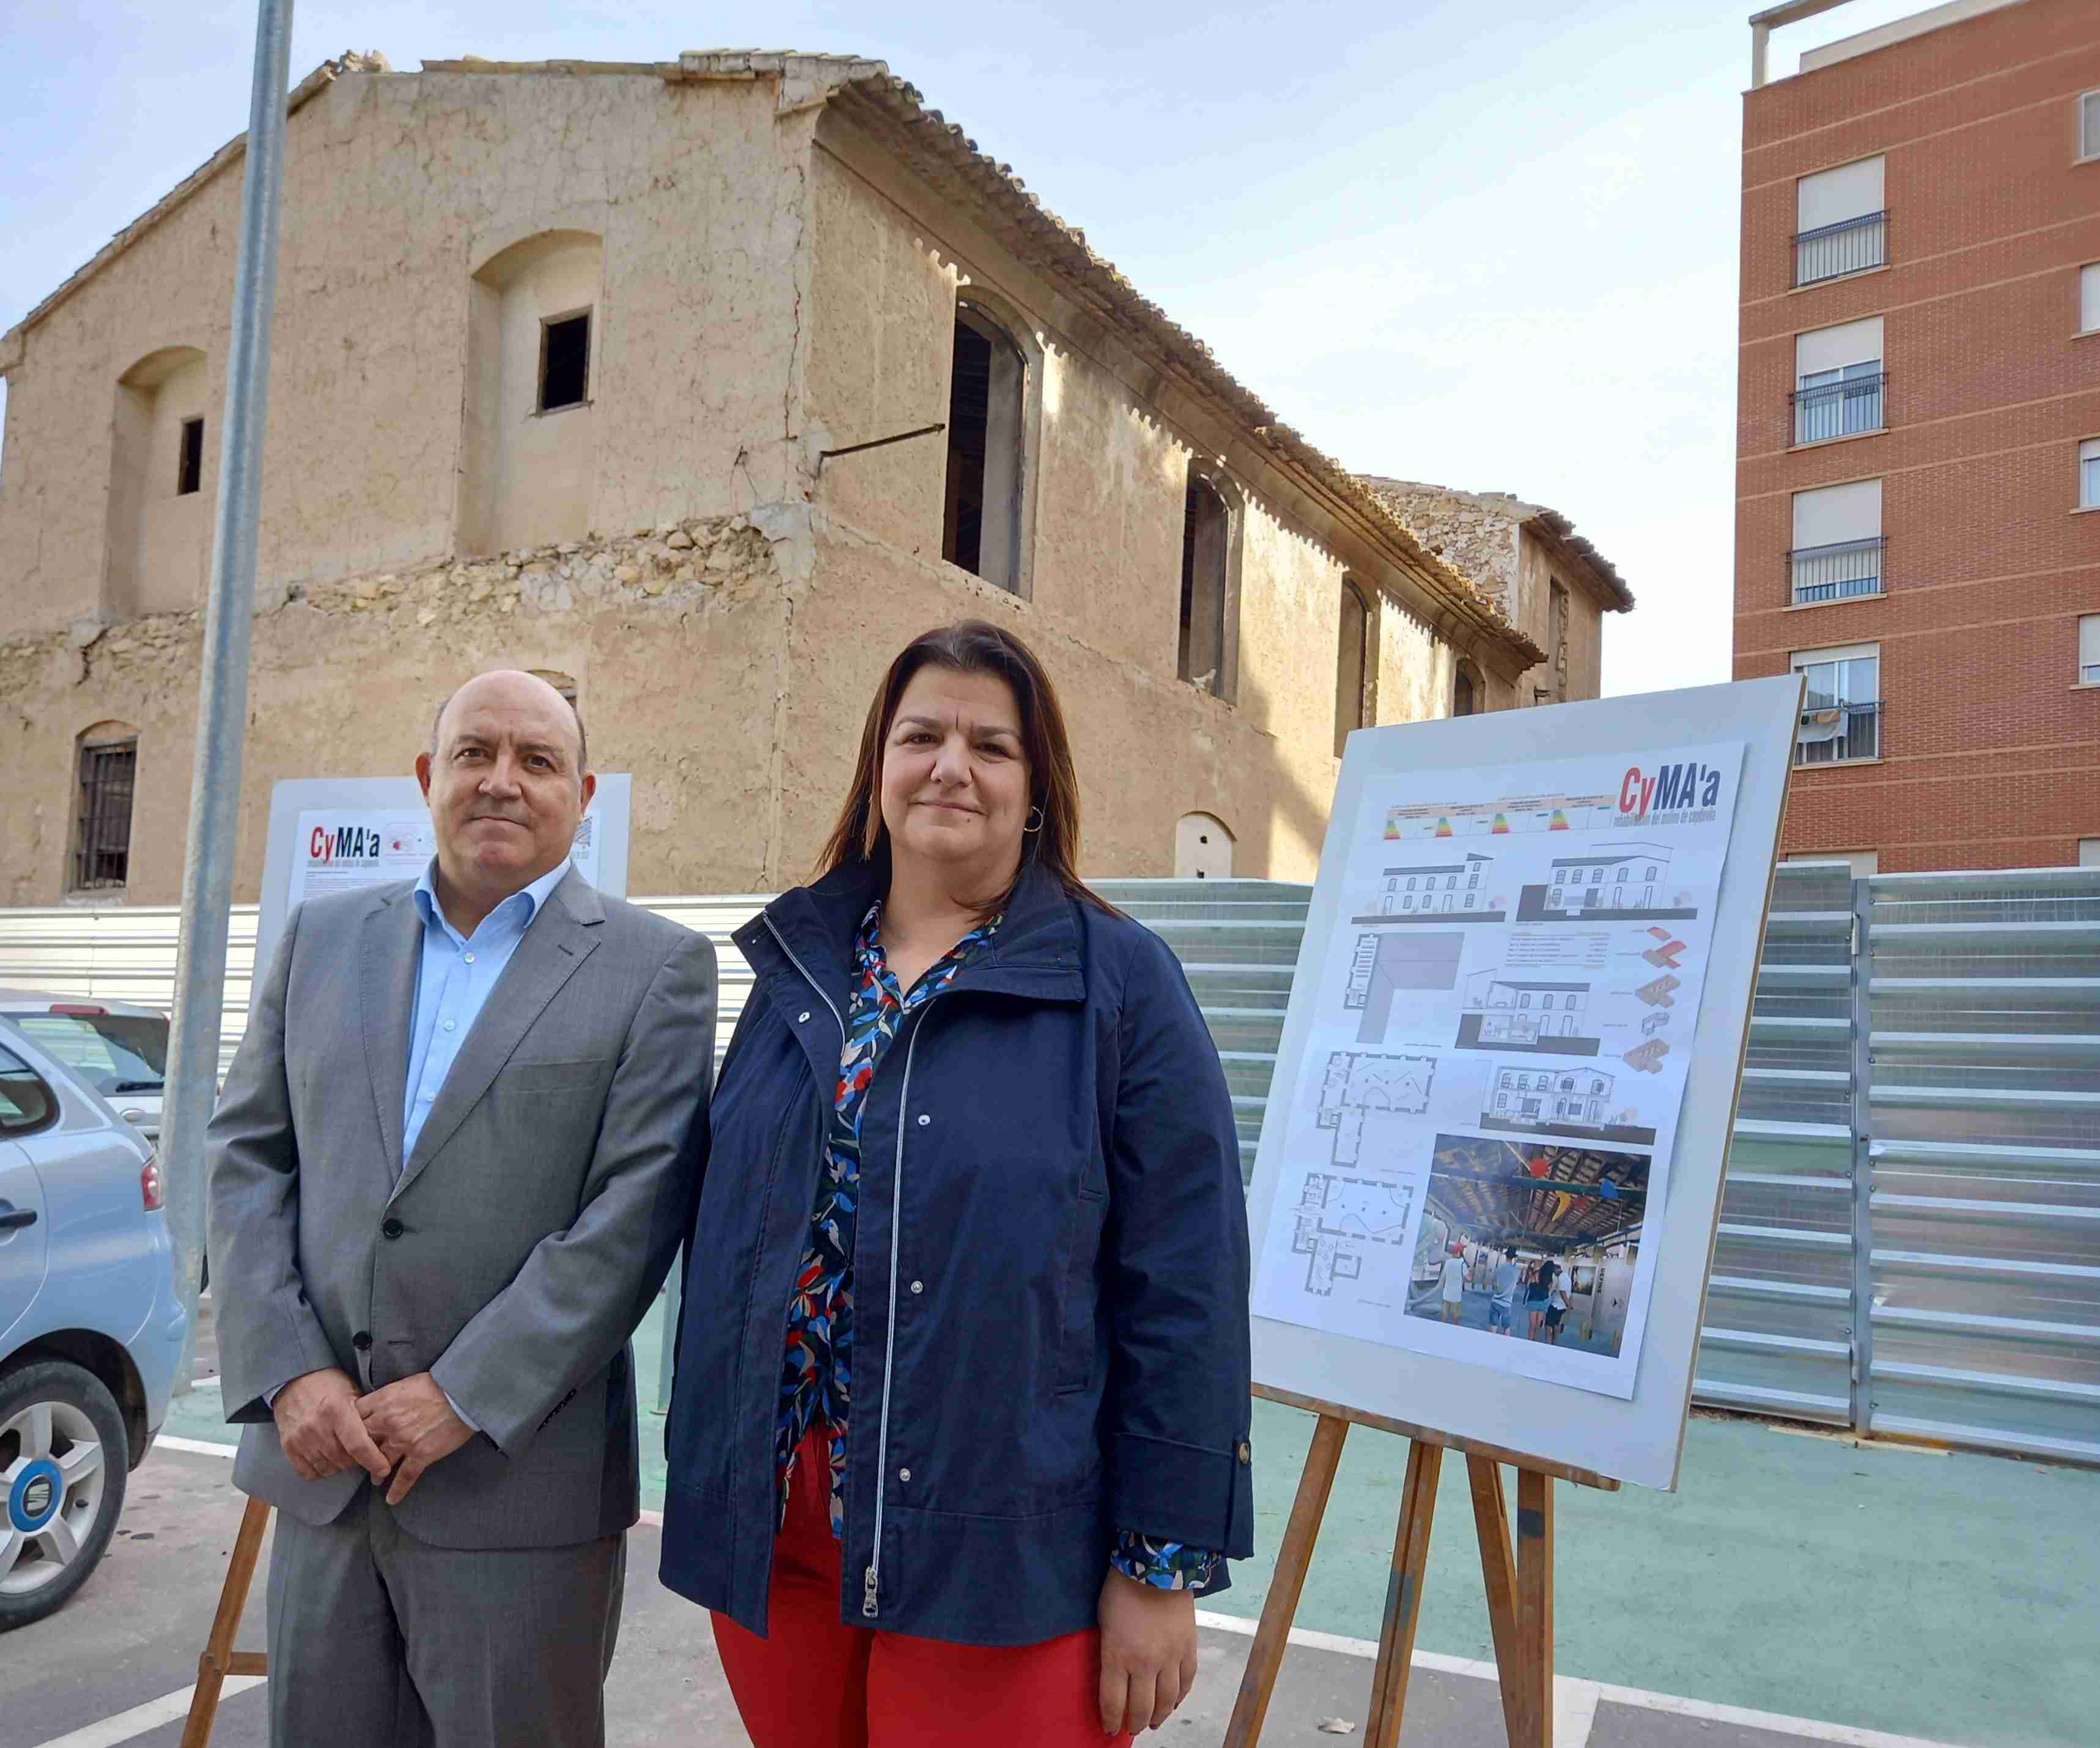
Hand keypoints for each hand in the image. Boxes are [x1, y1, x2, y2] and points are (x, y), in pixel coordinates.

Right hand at [271, 1368, 391, 1484]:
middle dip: (357, 1460)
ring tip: (344, 1452)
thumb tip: (381, 1441)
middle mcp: (316, 1426)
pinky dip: (321, 1470)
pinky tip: (327, 1458)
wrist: (294, 1380)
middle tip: (361, 1452)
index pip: (358, 1445)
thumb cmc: (329, 1385)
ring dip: (340, 1466)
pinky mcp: (288, 1446)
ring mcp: (299, 1438)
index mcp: (336, 1410)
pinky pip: (308, 1472)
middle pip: (343, 1460)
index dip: (373, 1461)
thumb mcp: (352, 1392)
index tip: (383, 1469)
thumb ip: (364, 1416)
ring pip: (327, 1468)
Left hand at [357, 1372, 474, 1504]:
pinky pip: (404, 1478)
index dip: (351, 1426)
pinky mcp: (421, 1455)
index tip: (351, 1433)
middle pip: (362, 1443)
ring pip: (380, 1462)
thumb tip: (381, 1406)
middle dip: (359, 1452)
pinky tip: (391, 1499)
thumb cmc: (438, 1384)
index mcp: (382, 1402)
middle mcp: (388, 1423)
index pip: (355, 1417)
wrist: (463, 1394)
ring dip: (376, 1472)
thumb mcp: (405, 1383)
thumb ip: (388, 1397)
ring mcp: (403, 1441)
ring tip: (376, 1478)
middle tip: (359, 1459)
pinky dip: (396, 1490)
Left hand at [1097, 1570, 1198, 1735]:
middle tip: (1131, 1728)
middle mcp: (1144, 1663)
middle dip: (1133, 1723)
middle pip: (1140, 1708)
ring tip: (1153, 1722)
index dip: (1110, 1720)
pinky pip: (1187, 1682)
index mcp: (1117, 1655)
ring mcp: (1169, 1657)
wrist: (1157, 1565)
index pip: (1113, 1702)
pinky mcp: (1188, 1648)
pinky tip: (1174, 1702)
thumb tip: (1112, 1676)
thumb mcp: (1103, 1622)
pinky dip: (1180, 1697)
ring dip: (1159, 1716)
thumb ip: (1108, 1651)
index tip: (1109, 1728)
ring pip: (1167, 1701)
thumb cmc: (1121, 1589)